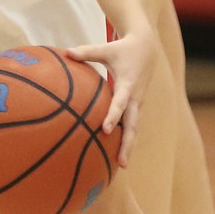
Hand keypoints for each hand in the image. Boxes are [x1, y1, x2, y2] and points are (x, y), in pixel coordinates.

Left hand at [64, 27, 156, 167]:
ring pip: (134, 128)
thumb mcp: (106, 49)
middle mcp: (135, 98)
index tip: (105, 130)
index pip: (120, 104)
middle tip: (121, 162)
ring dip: (129, 145)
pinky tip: (119, 152)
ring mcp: (138, 103)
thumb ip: (86, 52)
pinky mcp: (137, 106)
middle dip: (127, 143)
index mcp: (127, 84)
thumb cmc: (122, 49)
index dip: (113, 116)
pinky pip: (132, 124)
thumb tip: (66, 52)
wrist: (147, 49)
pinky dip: (128, 138)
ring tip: (121, 164)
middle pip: (132, 125)